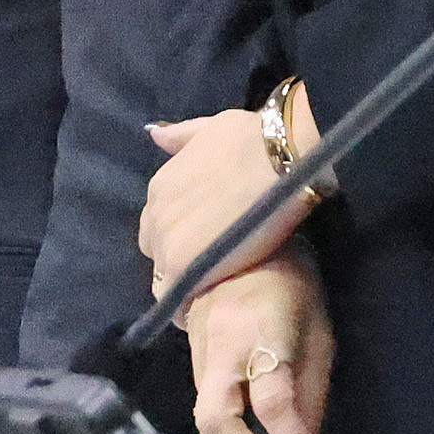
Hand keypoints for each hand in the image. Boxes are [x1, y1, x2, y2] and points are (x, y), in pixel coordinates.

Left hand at [139, 106, 307, 292]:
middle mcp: (155, 216)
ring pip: (163, 277)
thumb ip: (180, 137)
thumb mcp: (210, 128)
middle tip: (215, 259)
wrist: (278, 159)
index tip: (205, 237)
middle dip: (180, 255)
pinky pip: (174, 299)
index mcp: (160, 187)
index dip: (181, 232)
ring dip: (186, 280)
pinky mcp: (183, 271)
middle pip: (156, 249)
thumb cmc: (252, 139)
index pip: (158, 222)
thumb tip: (155, 133)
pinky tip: (210, 302)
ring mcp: (166, 245)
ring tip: (217, 282)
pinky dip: (188, 304)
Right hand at [182, 259, 331, 433]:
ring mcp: (198, 350)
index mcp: (261, 332)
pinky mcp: (189, 353)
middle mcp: (221, 346)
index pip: (272, 403)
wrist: (240, 237)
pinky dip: (225, 427)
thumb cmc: (293, 282)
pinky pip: (203, 402)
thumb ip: (311, 389)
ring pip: (203, 418)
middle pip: (216, 421)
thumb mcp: (318, 330)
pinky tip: (250, 431)